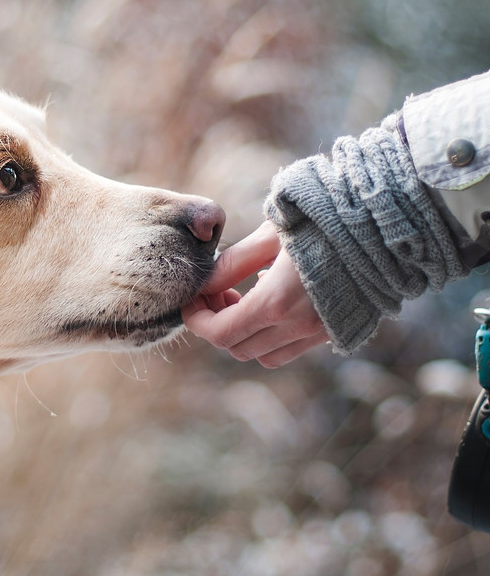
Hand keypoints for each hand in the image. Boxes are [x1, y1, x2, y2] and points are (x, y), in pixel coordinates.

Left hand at [181, 221, 329, 367]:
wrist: (385, 225)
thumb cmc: (323, 220)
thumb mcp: (270, 235)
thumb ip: (233, 263)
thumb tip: (204, 284)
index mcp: (277, 302)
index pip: (220, 333)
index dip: (196, 320)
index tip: (191, 300)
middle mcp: (298, 326)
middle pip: (237, 348)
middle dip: (217, 324)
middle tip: (217, 292)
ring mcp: (320, 333)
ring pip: (264, 355)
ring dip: (244, 334)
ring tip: (242, 297)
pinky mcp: (336, 331)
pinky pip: (291, 349)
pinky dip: (271, 335)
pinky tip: (272, 299)